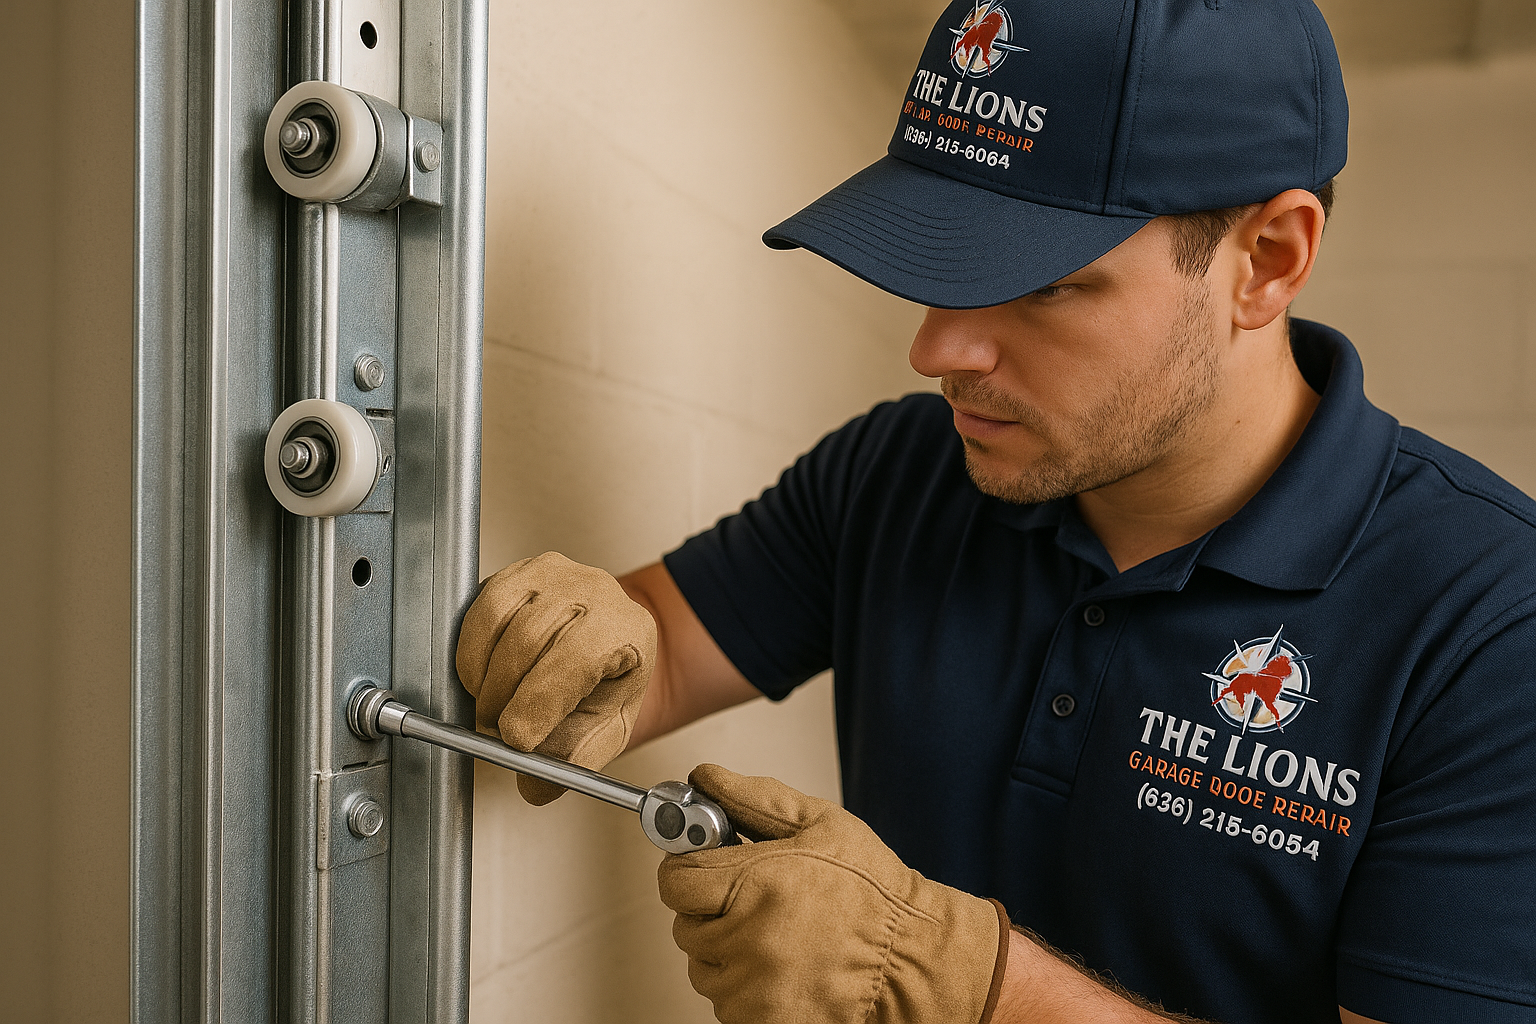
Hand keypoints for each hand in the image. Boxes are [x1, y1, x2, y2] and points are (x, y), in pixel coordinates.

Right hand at [455, 552, 656, 803]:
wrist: (607, 640)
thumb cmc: (608, 681)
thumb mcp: (606, 728)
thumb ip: (575, 762)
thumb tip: (534, 788)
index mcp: (627, 627)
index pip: (578, 657)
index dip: (540, 701)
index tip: (516, 738)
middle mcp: (594, 590)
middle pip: (532, 639)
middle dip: (505, 697)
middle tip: (495, 733)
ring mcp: (554, 574)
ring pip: (502, 622)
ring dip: (485, 677)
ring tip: (490, 708)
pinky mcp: (517, 572)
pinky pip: (481, 609)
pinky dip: (472, 652)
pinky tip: (482, 678)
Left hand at [658, 764, 1008, 1023]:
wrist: (910, 957)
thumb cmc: (871, 891)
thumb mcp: (820, 824)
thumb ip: (754, 800)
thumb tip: (705, 779)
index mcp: (756, 882)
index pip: (675, 880)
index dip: (687, 869)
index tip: (706, 867)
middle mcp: (747, 938)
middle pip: (685, 924)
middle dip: (711, 910)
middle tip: (753, 901)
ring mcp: (751, 986)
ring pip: (703, 966)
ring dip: (726, 950)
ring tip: (775, 936)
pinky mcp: (759, 1019)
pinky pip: (726, 1000)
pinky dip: (744, 985)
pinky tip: (782, 967)